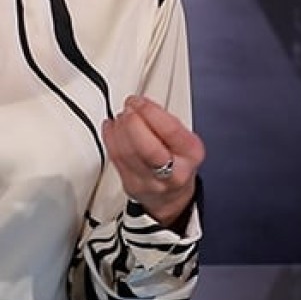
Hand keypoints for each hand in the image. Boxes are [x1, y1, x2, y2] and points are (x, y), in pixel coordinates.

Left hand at [101, 95, 204, 229]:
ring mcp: (150, 182)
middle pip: (147, 148)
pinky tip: (112, 127)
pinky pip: (115, 159)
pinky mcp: (131, 186)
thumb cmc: (178, 162)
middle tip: (128, 108)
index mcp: (190, 154)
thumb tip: (139, 104)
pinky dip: (110, 137)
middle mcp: (173, 172)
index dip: (149, 112)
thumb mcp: (183, 139)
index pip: (170, 131)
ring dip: (119, 128)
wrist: (171, 197)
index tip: (138, 101)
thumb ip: (164, 121)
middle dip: (132, 123)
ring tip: (121, 116)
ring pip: (127, 154)